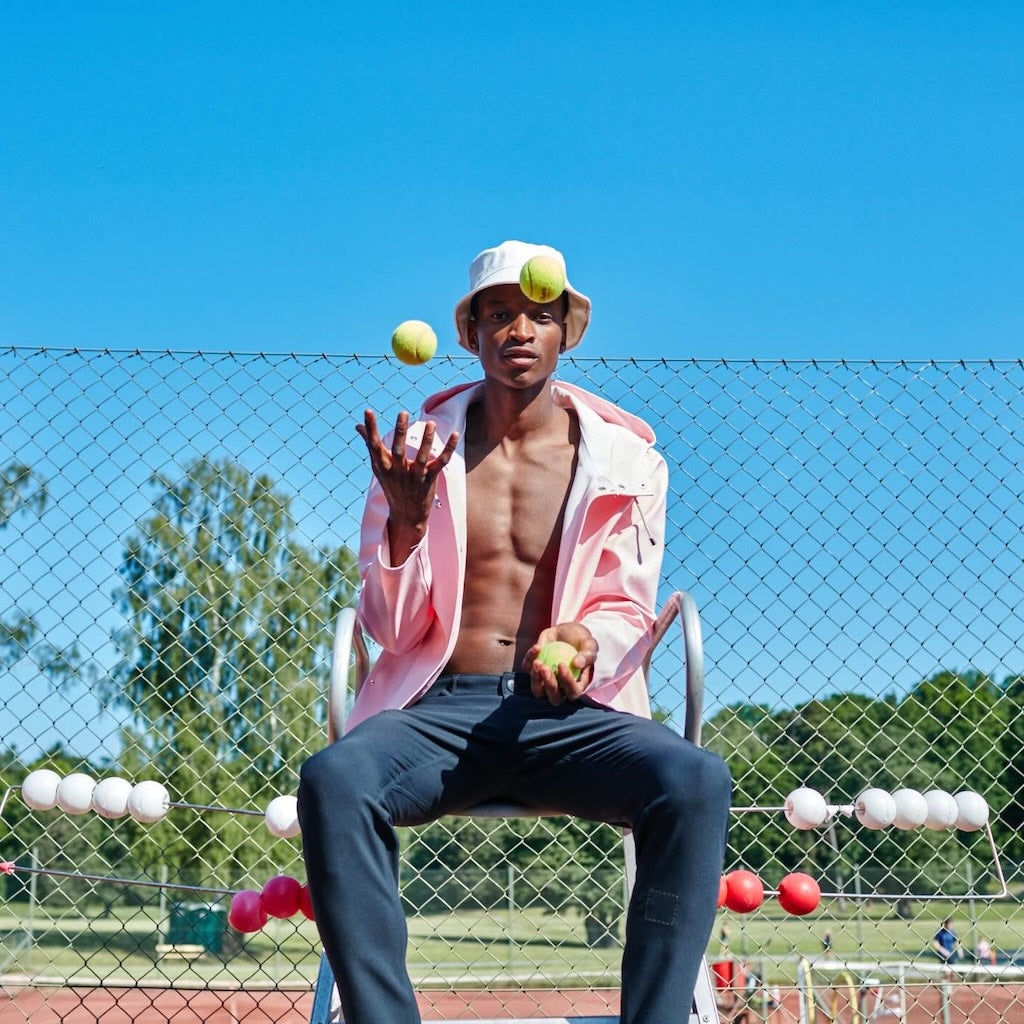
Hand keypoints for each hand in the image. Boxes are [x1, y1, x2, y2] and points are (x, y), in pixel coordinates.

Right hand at [356, 409, 459, 537]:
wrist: (406, 515)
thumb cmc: (391, 485)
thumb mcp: (378, 467)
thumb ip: (370, 445)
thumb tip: (357, 426)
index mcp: (383, 466)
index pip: (374, 445)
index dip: (370, 428)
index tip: (368, 410)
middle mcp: (397, 471)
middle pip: (398, 450)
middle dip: (400, 432)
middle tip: (402, 413)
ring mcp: (414, 476)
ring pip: (421, 457)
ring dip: (426, 440)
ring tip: (431, 423)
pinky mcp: (429, 480)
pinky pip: (441, 463)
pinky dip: (448, 449)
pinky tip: (455, 434)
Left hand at [522, 623, 597, 704]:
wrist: (565, 631)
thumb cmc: (580, 640)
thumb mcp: (589, 643)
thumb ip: (587, 654)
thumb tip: (578, 664)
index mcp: (576, 685)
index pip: (573, 692)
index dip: (567, 682)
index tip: (562, 665)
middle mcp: (560, 689)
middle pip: (555, 698)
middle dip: (550, 685)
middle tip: (546, 668)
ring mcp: (545, 682)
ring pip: (537, 691)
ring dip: (536, 679)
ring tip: (537, 662)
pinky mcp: (533, 671)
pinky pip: (527, 669)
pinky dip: (529, 659)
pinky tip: (537, 647)